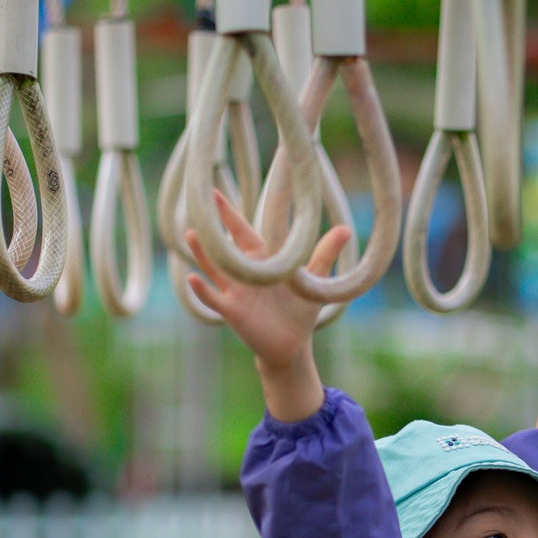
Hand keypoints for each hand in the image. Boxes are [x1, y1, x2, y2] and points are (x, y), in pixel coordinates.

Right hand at [184, 191, 350, 369]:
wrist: (293, 344)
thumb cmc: (300, 310)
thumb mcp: (313, 280)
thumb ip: (325, 254)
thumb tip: (346, 229)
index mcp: (262, 260)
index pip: (242, 232)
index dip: (229, 215)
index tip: (215, 193)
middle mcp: (245, 273)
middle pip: (224, 246)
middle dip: (212, 227)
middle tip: (198, 204)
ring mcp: (236, 292)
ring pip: (215, 268)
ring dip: (203, 254)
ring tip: (191, 235)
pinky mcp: (233, 312)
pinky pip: (214, 299)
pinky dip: (203, 290)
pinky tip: (193, 278)